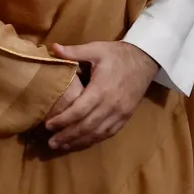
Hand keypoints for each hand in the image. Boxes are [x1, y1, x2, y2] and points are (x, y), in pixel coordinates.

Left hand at [43, 41, 159, 152]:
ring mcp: (120, 113)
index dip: (63, 120)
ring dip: (79, 141)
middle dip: (67, 136)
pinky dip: (94, 140)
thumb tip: (53, 48)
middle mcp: (111, 105)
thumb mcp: (96, 49)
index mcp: (101, 88)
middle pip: (86, 126)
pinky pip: (109, 132)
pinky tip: (82, 142)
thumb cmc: (118, 54)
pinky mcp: (126, 116)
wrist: (145, 60)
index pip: (79, 110)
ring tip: (63, 146)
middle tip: (51, 142)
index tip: (48, 125)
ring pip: (97, 133)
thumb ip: (74, 52)